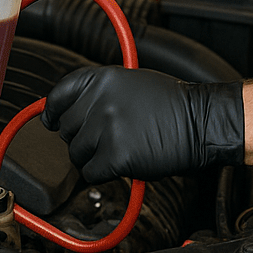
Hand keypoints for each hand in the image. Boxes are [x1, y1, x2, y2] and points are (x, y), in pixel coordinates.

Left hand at [41, 66, 243, 182]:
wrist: (201, 122)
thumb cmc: (173, 104)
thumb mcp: (133, 82)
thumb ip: (100, 92)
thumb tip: (69, 109)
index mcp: (103, 78)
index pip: (59, 94)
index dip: (54, 111)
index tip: (52, 120)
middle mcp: (100, 100)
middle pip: (66, 129)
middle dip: (82, 137)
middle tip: (105, 138)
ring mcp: (107, 128)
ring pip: (76, 153)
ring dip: (93, 157)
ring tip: (118, 149)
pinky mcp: (115, 156)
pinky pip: (91, 172)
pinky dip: (103, 173)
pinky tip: (122, 163)